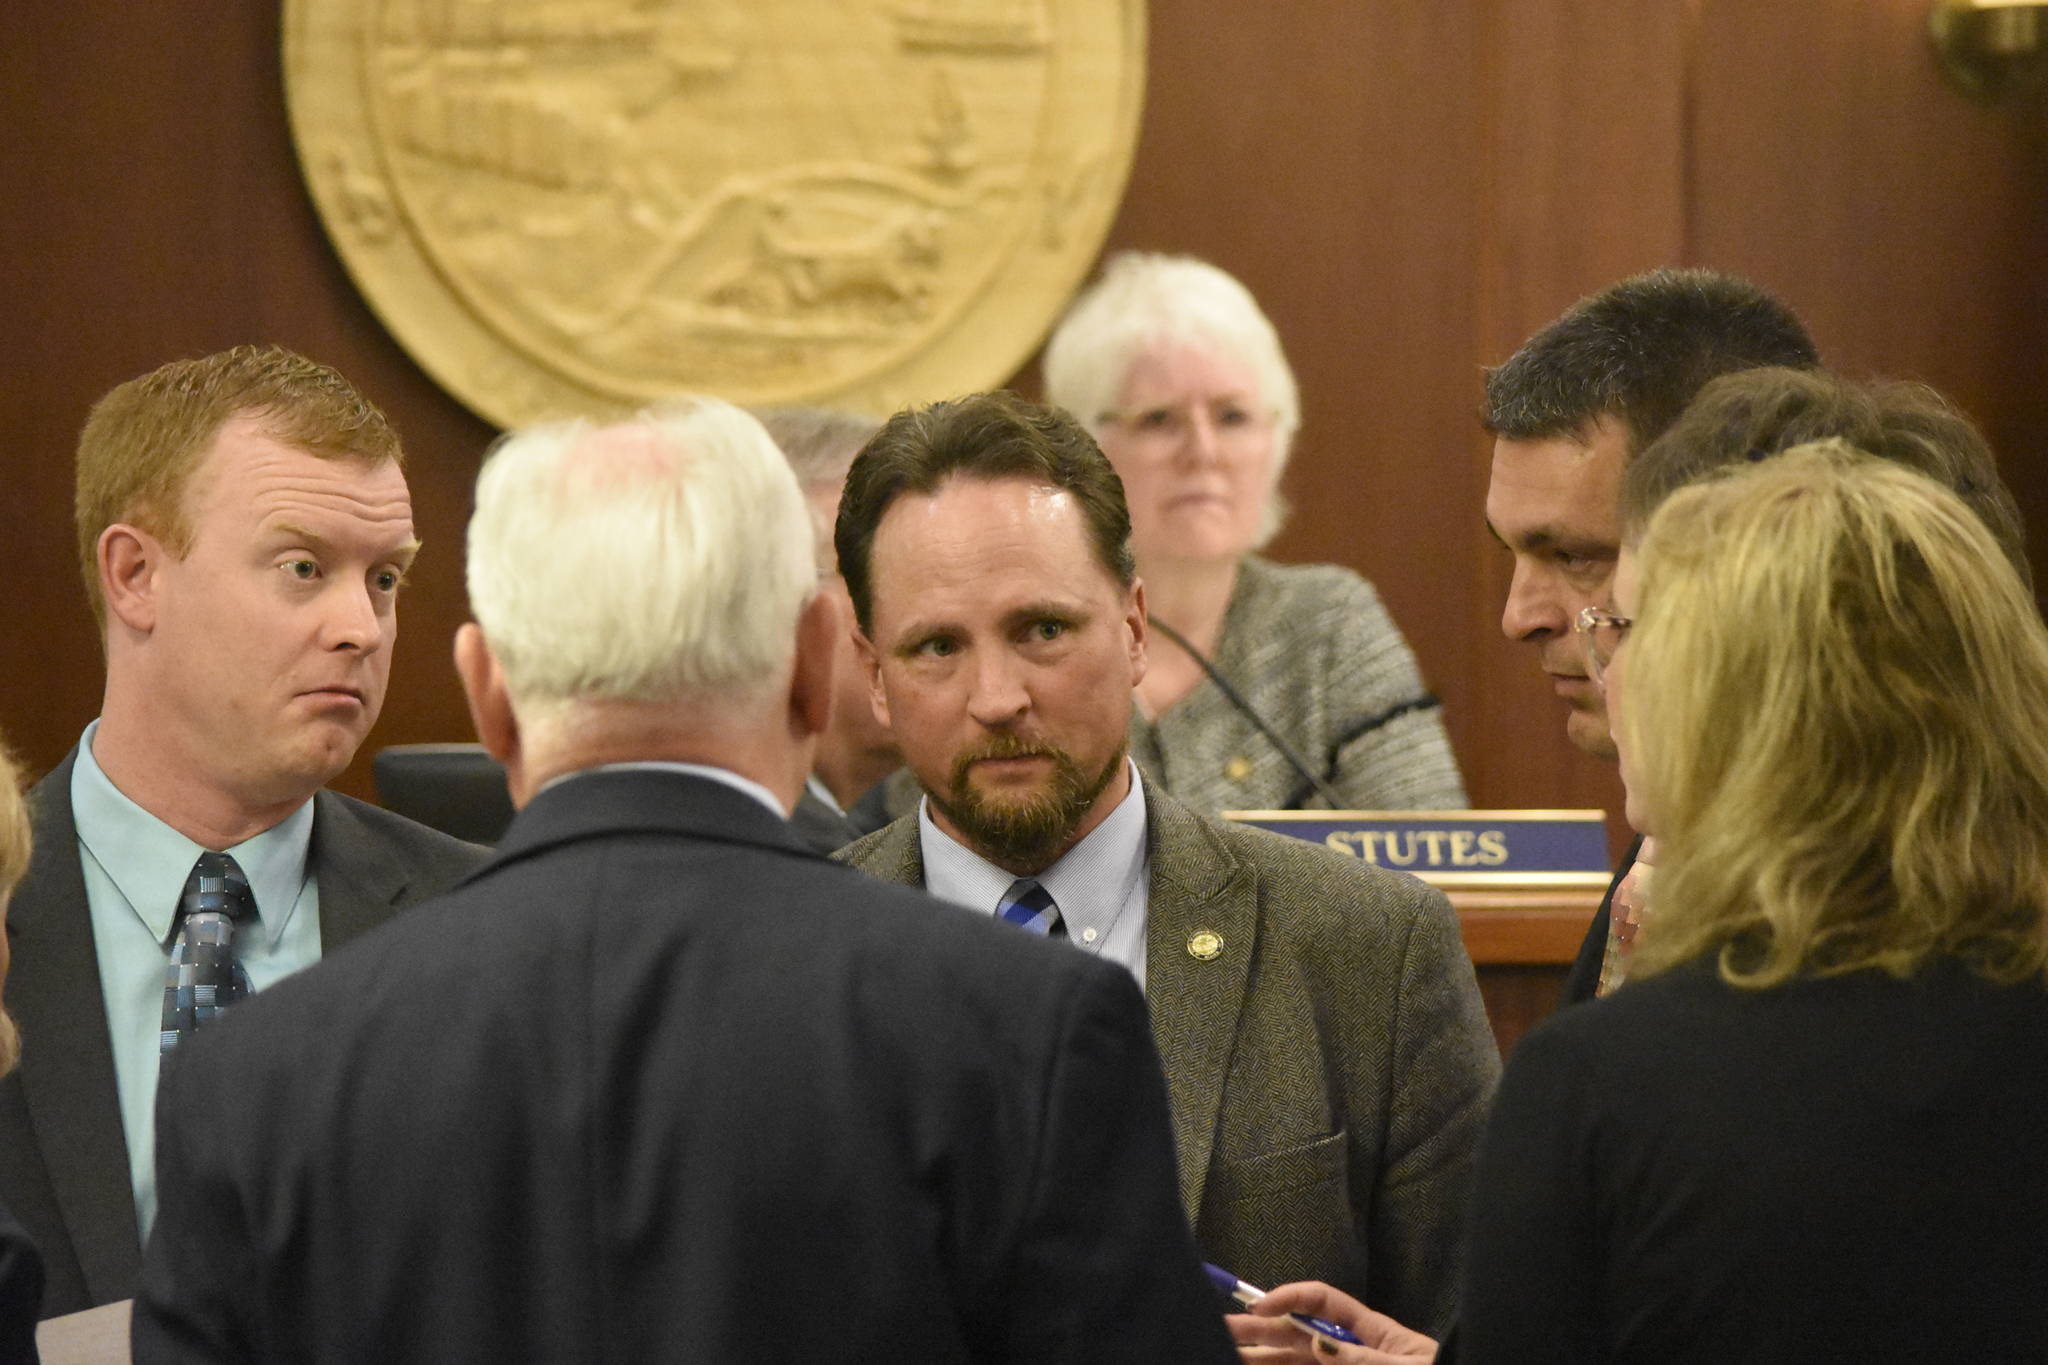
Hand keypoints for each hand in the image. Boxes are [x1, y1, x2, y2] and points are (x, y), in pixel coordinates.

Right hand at [1225, 1281, 1437, 1363]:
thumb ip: (1363, 1360)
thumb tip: (1318, 1344)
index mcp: (1375, 1333)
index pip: (1324, 1303)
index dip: (1290, 1298)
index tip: (1260, 1307)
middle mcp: (1353, 1355)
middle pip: (1299, 1337)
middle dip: (1261, 1330)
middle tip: (1222, 1328)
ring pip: (1294, 1364)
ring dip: (1261, 1358)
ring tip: (1228, 1353)